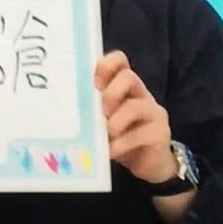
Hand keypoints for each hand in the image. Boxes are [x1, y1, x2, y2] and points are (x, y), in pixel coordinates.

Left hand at [95, 50, 176, 182]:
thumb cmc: (119, 136)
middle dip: (109, 94)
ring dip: (115, 121)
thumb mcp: (101, 119)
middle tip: (98, 112)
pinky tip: (109, 151)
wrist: (147, 162)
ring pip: (136, 106)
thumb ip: (90, 109)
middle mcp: (140, 93)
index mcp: (123, 85)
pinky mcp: (160, 133)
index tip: (90, 82)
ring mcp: (153, 112)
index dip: (104, 65)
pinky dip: (120, 144)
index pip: (119, 61)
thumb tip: (63, 109)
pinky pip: (140, 134)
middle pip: (128, 77)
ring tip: (103, 134)